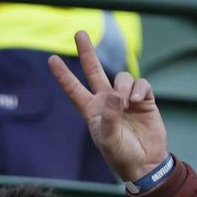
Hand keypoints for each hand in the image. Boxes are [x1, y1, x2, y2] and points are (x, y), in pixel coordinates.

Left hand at [47, 30, 169, 183]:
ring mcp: (125, 98)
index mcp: (91, 110)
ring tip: (127, 103)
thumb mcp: (108, 139)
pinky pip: (140, 83)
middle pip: (94, 70)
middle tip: (79, 33)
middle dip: (87, 52)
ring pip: (122, 77)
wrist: (145, 163)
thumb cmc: (121, 155)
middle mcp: (106, 100)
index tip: (51, 59)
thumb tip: (116, 94)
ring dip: (123, 87)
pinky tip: (138, 100)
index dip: (63, 75)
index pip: (73, 89)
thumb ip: (109, 116)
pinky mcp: (144, 99)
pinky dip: (139, 88)